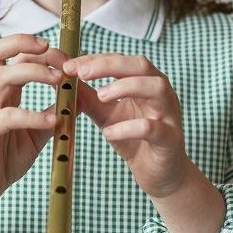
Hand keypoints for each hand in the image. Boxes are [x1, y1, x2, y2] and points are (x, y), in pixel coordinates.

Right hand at [0, 34, 64, 212]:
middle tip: (53, 52)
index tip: (65, 58)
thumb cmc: (1, 160)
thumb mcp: (34, 135)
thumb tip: (77, 99)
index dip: (36, 48)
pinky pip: (5, 117)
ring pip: (1, 76)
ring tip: (58, 81)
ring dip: (32, 72)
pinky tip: (52, 123)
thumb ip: (50, 115)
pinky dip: (31, 115)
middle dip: (22, 42)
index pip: (10, 54)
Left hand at [63, 54, 187, 197]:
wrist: (158, 172)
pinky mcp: (170, 139)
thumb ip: (87, 95)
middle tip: (82, 73)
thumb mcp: (104, 112)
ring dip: (125, 87)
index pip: (120, 59)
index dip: (94, 59)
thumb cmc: (133, 137)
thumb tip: (62, 77)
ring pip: (155, 87)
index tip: (69, 65)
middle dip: (109, 65)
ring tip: (100, 96)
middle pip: (141, 65)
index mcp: (144, 80)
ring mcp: (169, 114)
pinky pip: (152, 127)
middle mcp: (160, 91)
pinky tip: (108, 133)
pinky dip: (128, 128)